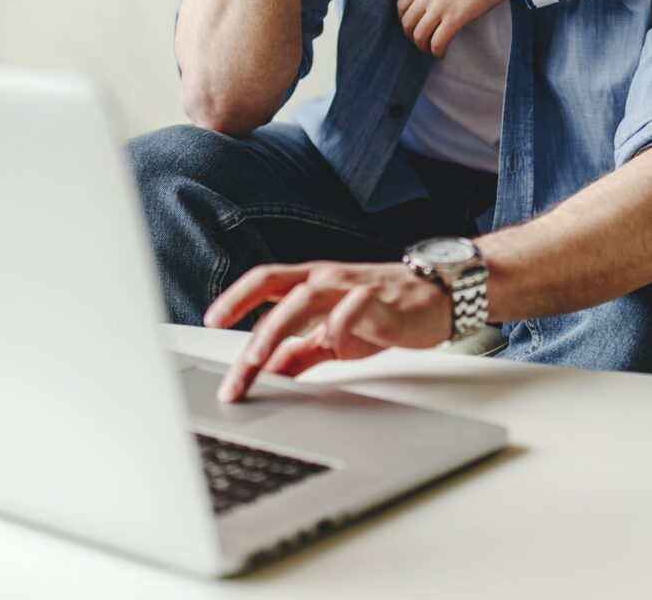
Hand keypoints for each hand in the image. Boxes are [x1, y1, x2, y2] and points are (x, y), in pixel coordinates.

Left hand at [204, 261, 453, 401]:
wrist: (440, 299)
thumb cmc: (384, 313)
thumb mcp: (333, 338)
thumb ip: (298, 353)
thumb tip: (263, 373)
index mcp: (313, 284)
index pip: (266, 281)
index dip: (236, 297)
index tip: (211, 319)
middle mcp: (328, 279)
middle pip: (277, 283)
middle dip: (246, 310)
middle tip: (226, 345)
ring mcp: (354, 287)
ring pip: (307, 296)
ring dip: (278, 326)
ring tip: (258, 357)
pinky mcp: (382, 302)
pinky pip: (356, 307)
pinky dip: (340, 322)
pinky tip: (330, 340)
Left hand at [398, 0, 522, 56]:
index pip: (401, 5)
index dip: (404, 18)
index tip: (411, 24)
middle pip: (407, 23)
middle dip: (411, 35)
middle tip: (420, 40)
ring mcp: (439, 8)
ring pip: (419, 35)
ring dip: (422, 46)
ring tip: (430, 50)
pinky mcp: (454, 20)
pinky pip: (437, 42)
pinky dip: (436, 51)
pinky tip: (441, 53)